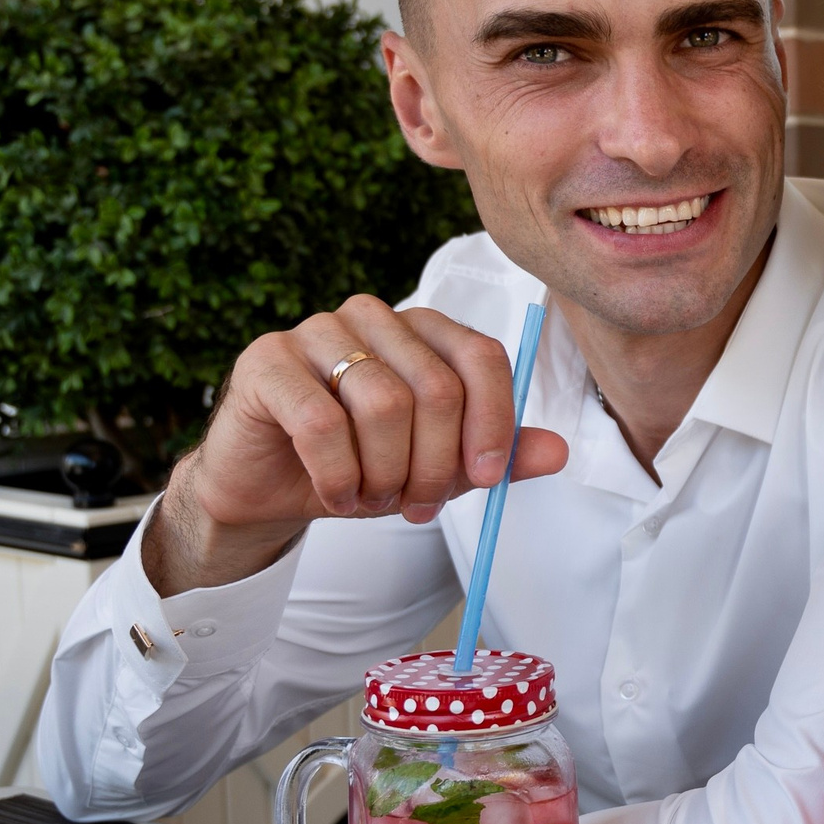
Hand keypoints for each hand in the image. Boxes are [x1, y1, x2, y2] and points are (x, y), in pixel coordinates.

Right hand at [145, 296, 569, 595]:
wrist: (269, 486)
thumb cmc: (359, 465)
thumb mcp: (438, 467)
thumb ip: (497, 455)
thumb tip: (557, 452)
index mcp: (423, 330)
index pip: (482, 357)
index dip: (493, 423)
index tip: (485, 478)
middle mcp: (373, 318)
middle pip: (437, 387)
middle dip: (436, 465)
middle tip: (419, 505)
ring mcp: (315, 331)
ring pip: (383, 404)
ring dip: (385, 473)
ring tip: (371, 499)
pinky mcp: (266, 360)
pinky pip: (321, 423)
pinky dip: (338, 475)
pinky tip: (336, 495)